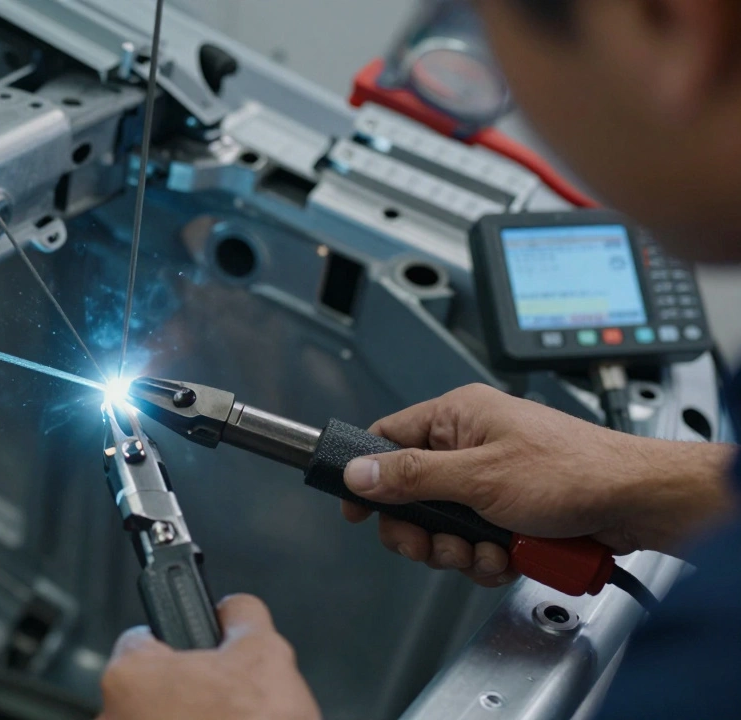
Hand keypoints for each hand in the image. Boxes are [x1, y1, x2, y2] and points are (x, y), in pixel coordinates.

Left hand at [98, 595, 320, 719]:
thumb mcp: (266, 653)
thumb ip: (241, 615)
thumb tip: (233, 609)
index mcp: (129, 676)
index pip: (143, 638)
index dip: (182, 644)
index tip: (202, 655)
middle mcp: (113, 718)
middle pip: (152, 687)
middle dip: (189, 690)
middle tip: (225, 699)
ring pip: (158, 719)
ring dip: (189, 719)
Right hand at [340, 384, 735, 585]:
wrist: (637, 503)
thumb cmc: (574, 471)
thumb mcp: (480, 477)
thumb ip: (413, 476)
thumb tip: (358, 472)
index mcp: (458, 416)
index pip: (388, 437)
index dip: (368, 476)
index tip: (359, 511)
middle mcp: (471, 443)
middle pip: (412, 493)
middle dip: (424, 531)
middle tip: (435, 547)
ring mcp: (491, 478)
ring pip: (444, 525)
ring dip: (460, 550)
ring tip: (488, 550)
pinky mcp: (510, 509)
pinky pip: (475, 539)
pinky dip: (486, 556)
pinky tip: (507, 556)